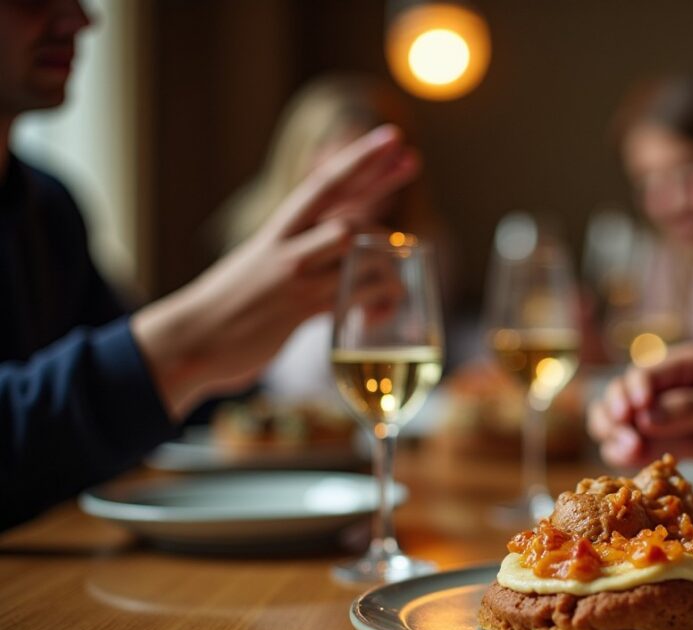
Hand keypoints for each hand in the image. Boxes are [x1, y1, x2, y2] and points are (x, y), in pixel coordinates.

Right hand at [133, 124, 420, 420]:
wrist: (190, 341)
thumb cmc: (230, 307)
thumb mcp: (262, 266)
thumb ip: (302, 254)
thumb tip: (343, 249)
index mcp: (278, 231)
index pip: (324, 184)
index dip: (359, 159)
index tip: (390, 137)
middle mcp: (287, 246)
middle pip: (347, 210)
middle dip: (383, 186)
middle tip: (414, 160)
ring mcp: (294, 276)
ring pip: (356, 248)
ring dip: (385, 262)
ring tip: (391, 287)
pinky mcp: (300, 309)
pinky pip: (355, 295)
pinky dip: (378, 302)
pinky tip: (378, 313)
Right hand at [586, 343, 692, 468]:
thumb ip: (686, 409)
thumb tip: (645, 418)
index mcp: (680, 366)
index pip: (643, 374)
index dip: (631, 393)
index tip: (634, 414)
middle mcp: (662, 386)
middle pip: (619, 395)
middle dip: (616, 416)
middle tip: (629, 441)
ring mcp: (657, 413)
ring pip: (616, 420)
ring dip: (614, 435)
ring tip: (629, 453)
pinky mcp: (658, 438)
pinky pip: (630, 443)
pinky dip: (623, 452)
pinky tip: (630, 461)